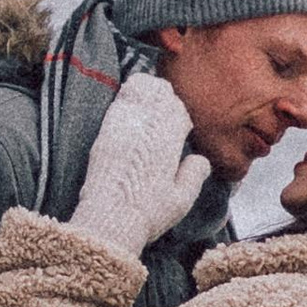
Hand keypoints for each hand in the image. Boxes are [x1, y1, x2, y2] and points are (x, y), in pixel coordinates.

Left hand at [68, 71, 210, 259]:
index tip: (178, 126)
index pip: (179, 110)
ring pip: (142, 89)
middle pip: (162, 94)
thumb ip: (195, 174)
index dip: (180, 116)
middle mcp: (150, 126)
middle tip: (162, 108)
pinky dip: (128, 94)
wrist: (110, 217)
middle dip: (165, 98)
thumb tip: (200, 159)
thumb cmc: (146, 212)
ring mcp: (125, 123)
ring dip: (147, 91)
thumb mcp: (182, 199)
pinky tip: (128, 99)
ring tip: (147, 99)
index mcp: (170, 140)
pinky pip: (121, 98)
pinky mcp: (106, 129)